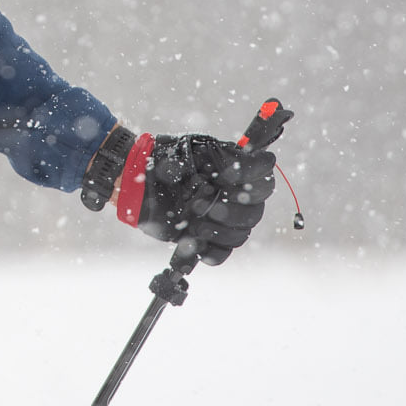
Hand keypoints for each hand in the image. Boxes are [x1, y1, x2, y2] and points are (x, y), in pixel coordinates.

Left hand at [123, 133, 275, 263]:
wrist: (141, 183)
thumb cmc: (162, 162)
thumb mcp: (179, 153)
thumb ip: (192, 161)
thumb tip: (206, 175)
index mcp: (234, 165)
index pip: (264, 169)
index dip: (252, 173)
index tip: (225, 176)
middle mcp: (235, 192)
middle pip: (256, 209)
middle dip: (232, 212)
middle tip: (203, 207)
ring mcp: (225, 216)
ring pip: (241, 233)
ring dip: (219, 232)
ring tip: (194, 226)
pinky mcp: (211, 236)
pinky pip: (223, 252)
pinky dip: (213, 253)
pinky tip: (198, 247)